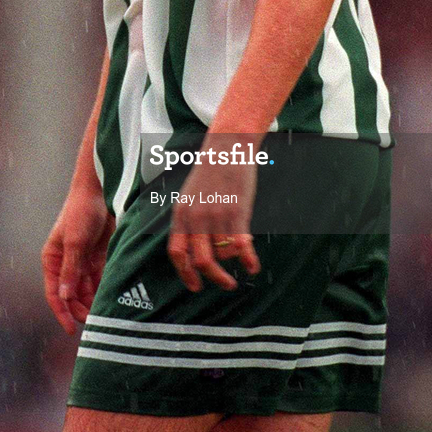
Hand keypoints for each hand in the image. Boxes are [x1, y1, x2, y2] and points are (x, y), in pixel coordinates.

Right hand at [41, 187, 114, 334]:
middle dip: (80, 309)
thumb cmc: (80, 212)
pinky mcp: (97, 257)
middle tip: (95, 322)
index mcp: (52, 260)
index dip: (62, 312)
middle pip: (71, 295)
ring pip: (86, 290)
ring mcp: (81, 261)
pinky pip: (99, 279)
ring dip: (93, 302)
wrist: (100, 191)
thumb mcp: (75, 242)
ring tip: (104, 314)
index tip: (72, 329)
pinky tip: (111, 298)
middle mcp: (65, 263)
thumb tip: (65, 297)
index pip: (54, 293)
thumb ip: (70, 271)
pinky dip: (103, 289)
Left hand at [167, 144, 260, 291]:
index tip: (196, 285)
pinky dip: (248, 260)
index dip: (185, 273)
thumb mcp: (191, 196)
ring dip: (231, 264)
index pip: (177, 252)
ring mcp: (216, 215)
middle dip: (214, 278)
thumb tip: (194, 250)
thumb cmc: (211, 171)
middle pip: (201, 261)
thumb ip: (190, 221)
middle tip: (225, 284)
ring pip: (222, 255)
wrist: (227, 146)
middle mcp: (196, 217)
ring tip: (240, 267)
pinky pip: (241, 245)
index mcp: (181, 214)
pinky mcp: (236, 211)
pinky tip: (253, 266)